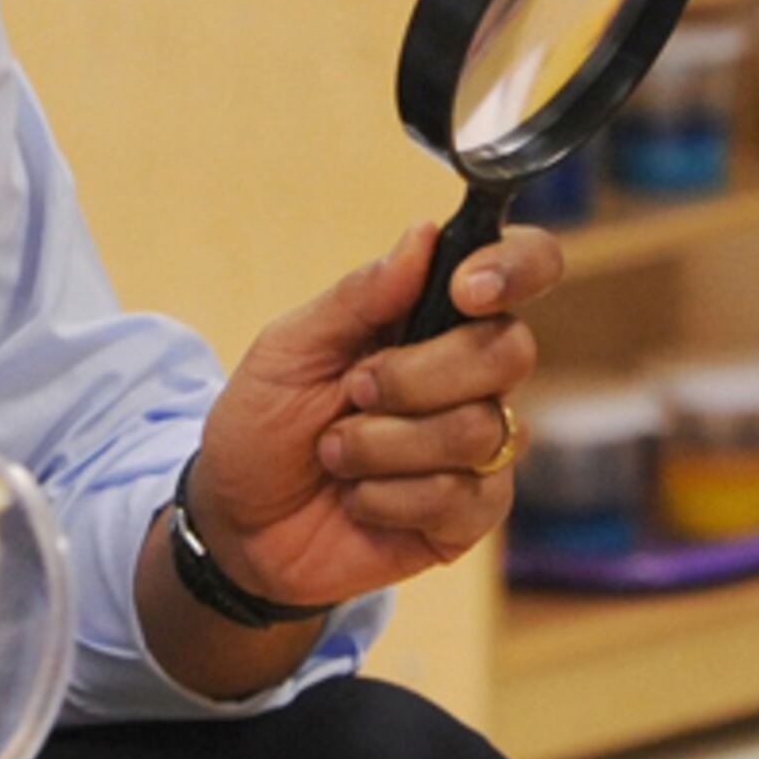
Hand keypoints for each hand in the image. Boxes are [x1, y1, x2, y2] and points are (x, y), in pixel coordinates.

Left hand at [188, 219, 564, 611]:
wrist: (237, 523)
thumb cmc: (263, 424)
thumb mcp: (290, 349)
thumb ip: (359, 296)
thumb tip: (425, 235)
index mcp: (434, 317)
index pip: (522, 267)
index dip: (515, 268)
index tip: (465, 290)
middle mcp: (471, 376)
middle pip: (509, 351)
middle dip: (417, 375)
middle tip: (354, 389)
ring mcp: (479, 449)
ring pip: (479, 429)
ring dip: (384, 444)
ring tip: (336, 453)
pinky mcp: (470, 516)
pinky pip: (462, 497)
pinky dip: (389, 498)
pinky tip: (358, 500)